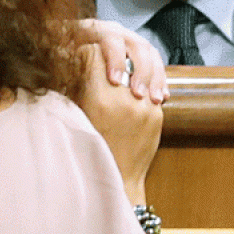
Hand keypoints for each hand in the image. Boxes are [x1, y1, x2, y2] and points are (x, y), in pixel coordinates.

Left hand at [73, 19, 166, 103]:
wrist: (71, 49)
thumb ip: (66, 60)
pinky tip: (162, 97)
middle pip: (137, 46)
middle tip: (138, 95)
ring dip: (155, 78)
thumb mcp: (61, 55)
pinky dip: (160, 81)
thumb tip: (66, 68)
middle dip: (140, 72)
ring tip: (154, 100)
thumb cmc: (64, 53)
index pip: (110, 39)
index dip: (115, 59)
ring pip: (151, 55)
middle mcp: (118, 32)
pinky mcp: (142, 54)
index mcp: (97, 29)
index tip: (115, 81)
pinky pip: (157, 64)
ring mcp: (132, 41)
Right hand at [74, 43, 161, 204]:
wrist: (119, 182)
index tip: (81, 54)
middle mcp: (124, 99)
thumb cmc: (89, 152)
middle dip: (107, 60)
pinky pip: (148, 90)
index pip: (95, 55)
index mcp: (99, 99)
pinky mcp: (157, 115)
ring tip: (116, 79)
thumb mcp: (76, 117)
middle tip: (98, 63)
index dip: (86, 52)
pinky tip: (129, 96)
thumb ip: (78, 88)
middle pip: (117, 62)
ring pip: (136, 72)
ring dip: (127, 71)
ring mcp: (144, 107)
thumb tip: (78, 61)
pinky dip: (139, 88)